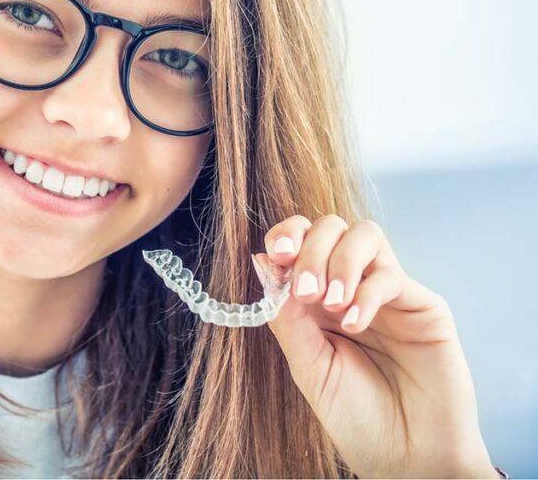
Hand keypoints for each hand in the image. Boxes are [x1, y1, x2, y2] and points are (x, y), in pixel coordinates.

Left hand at [252, 214, 497, 477]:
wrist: (406, 456)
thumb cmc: (355, 415)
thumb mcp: (307, 365)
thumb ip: (286, 316)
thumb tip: (262, 262)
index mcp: (316, 298)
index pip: (300, 239)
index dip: (286, 236)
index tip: (278, 257)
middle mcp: (351, 285)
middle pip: (331, 227)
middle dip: (312, 249)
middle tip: (306, 293)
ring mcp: (387, 292)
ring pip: (365, 234)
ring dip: (340, 261)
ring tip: (331, 304)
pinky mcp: (422, 305)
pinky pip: (391, 274)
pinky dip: (367, 292)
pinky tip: (356, 324)